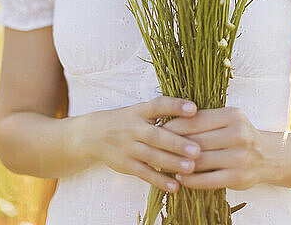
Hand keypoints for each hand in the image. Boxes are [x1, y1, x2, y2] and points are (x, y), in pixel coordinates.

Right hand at [71, 96, 201, 193]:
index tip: (194, 109)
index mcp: (140, 110)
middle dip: (177, 143)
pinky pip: (144, 173)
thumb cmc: (126, 120)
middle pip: (156, 136)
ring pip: (151, 156)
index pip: (158, 105)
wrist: (93, 134)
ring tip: (191, 168)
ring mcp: (128, 147)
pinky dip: (159, 181)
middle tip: (197, 150)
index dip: (175, 106)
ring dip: (171, 163)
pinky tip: (175, 186)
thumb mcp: (139, 111)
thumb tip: (194, 113)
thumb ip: (161, 113)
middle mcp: (133, 128)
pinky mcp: (125, 164)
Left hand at [161, 106, 276, 190]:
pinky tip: (180, 177)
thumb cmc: (240, 134)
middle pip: (196, 140)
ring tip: (164, 163)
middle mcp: (237, 134)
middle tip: (156, 147)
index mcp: (232, 115)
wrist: (268, 156)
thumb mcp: (227, 119)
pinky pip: (207, 180)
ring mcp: (239, 157)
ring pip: (200, 160)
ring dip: (179, 163)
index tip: (158, 129)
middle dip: (173, 145)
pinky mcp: (237, 177)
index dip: (175, 125)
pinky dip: (191, 179)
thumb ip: (205, 119)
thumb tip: (170, 120)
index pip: (196, 120)